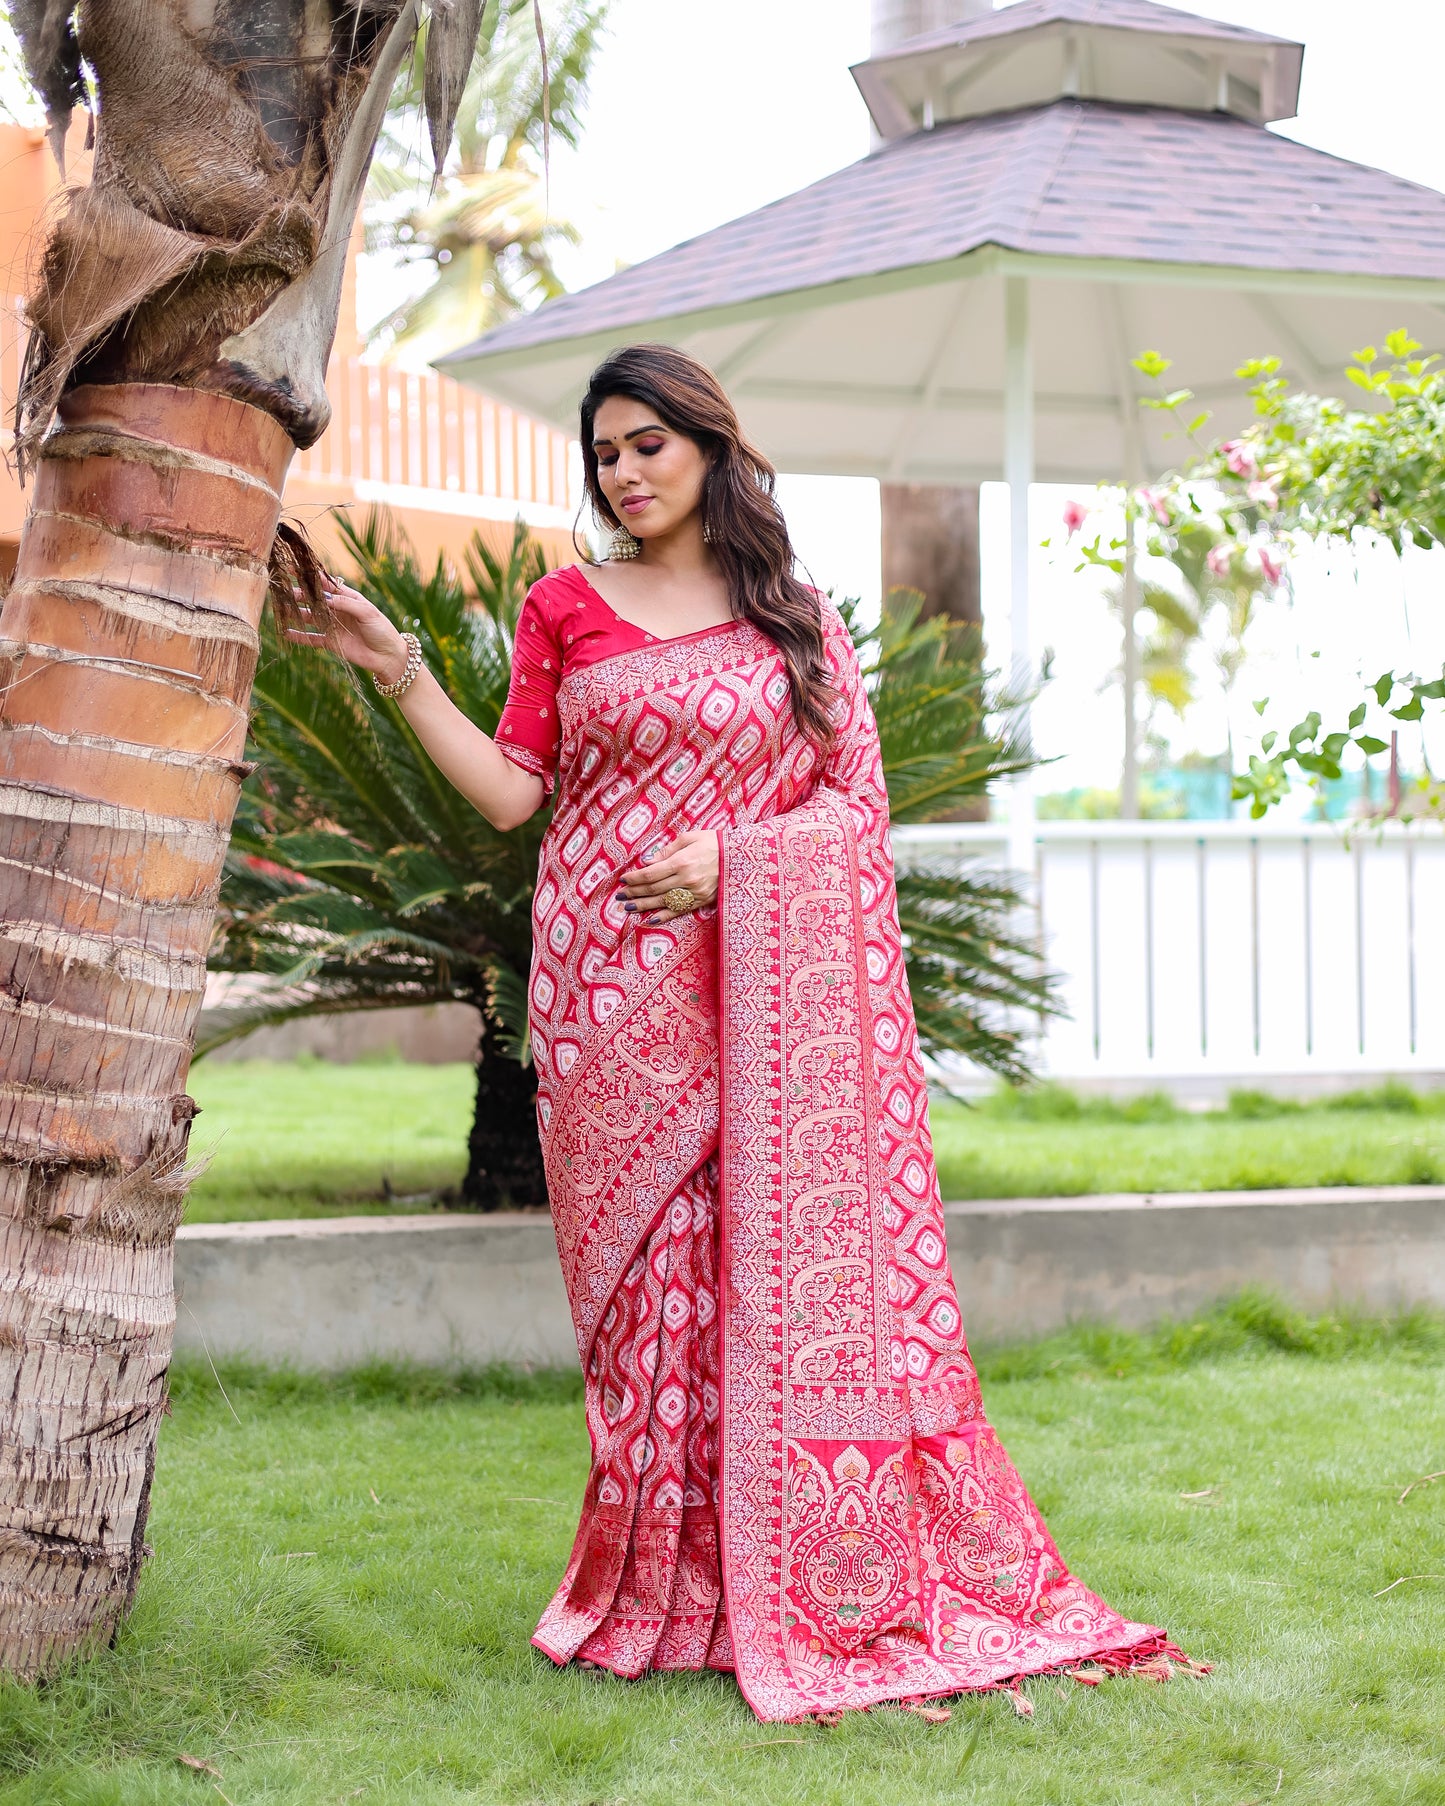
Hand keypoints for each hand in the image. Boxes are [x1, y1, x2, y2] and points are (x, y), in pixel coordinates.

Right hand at [285, 573, 409, 684]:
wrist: (389, 657)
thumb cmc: (382, 630)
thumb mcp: (366, 612)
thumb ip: (345, 603)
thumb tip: (324, 598)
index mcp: (348, 597)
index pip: (325, 584)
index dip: (310, 577)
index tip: (293, 568)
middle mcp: (338, 610)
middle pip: (314, 600)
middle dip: (298, 594)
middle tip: (283, 591)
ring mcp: (333, 626)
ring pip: (309, 617)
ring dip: (296, 613)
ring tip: (281, 608)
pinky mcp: (331, 642)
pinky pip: (312, 638)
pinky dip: (299, 636)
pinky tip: (286, 632)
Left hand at [617, 831, 718, 923]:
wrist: (740, 856)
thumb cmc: (714, 843)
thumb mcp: (690, 838)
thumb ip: (667, 850)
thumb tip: (647, 861)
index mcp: (682, 862)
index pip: (651, 873)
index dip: (635, 878)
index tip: (623, 880)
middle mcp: (686, 880)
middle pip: (654, 889)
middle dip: (635, 892)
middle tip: (620, 895)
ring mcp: (694, 893)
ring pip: (663, 902)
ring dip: (643, 906)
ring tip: (628, 907)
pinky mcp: (701, 901)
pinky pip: (679, 911)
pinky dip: (664, 916)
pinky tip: (650, 920)